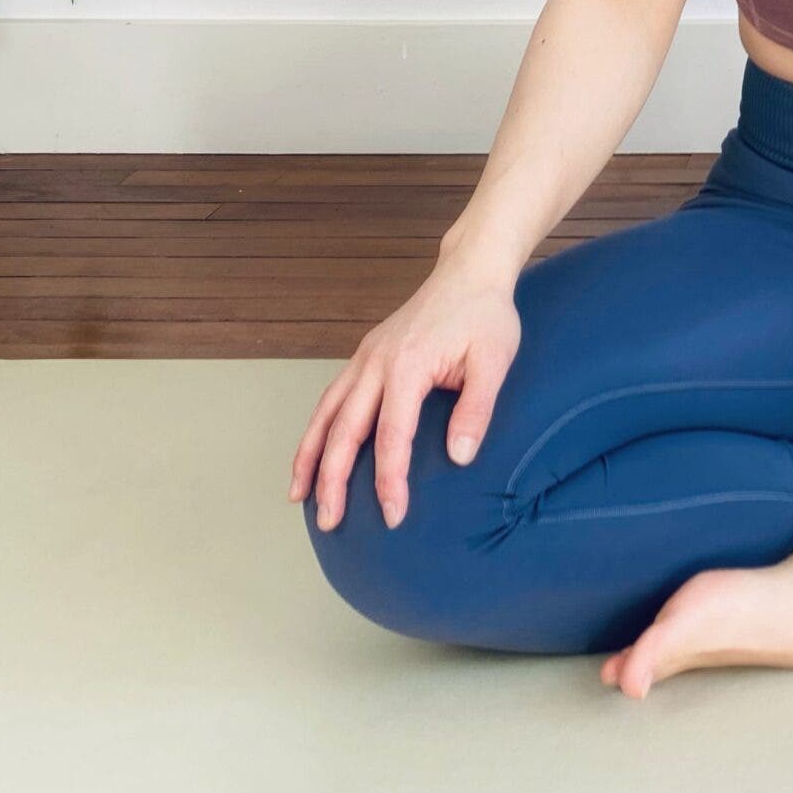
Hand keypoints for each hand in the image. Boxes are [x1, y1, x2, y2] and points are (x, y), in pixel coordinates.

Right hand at [290, 258, 522, 531]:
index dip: (389, 479)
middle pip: (343, 430)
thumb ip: (476, 410)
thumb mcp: (494, 361)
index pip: (391, 436)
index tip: (393, 515)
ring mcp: (365, 358)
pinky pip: (331, 398)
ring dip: (309, 456)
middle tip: (330, 521)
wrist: (470, 270)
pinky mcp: (365, 356)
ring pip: (325, 413)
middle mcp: (375, 363)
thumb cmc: (485, 315)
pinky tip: (313, 453)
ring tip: (298, 496)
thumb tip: (459, 458)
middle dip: (332, 480)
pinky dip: (316, 429)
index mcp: (406, 366)